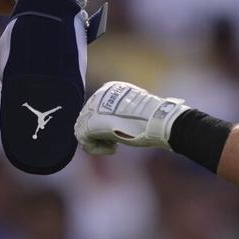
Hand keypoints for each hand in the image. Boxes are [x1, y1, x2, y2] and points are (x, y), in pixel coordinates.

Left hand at [75, 81, 189, 154]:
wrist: (156, 120)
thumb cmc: (152, 118)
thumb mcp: (134, 110)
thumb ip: (121, 112)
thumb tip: (114, 123)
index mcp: (110, 88)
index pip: (96, 108)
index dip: (104, 124)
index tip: (118, 133)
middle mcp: (99, 95)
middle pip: (86, 118)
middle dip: (97, 133)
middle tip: (114, 143)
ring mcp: (93, 108)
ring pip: (82, 129)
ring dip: (97, 141)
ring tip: (114, 146)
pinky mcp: (91, 123)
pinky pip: (83, 140)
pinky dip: (96, 149)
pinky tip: (113, 149)